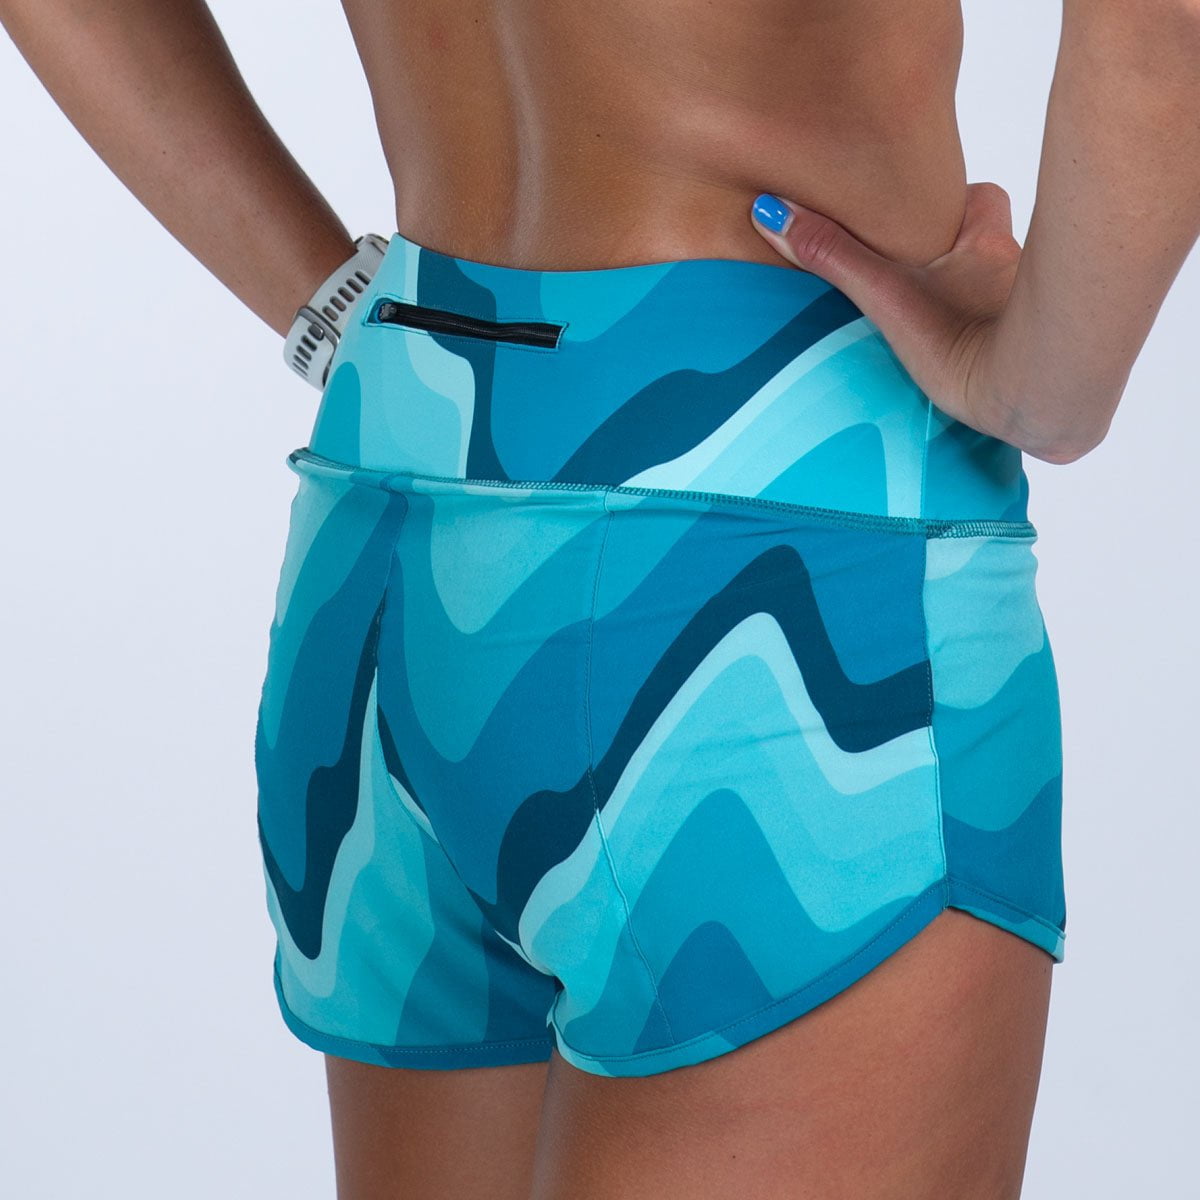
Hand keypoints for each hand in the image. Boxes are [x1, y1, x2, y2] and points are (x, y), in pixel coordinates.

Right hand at [749, 184, 1021, 444]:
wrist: (1034, 396)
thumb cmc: (967, 341)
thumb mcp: (886, 296)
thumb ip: (833, 258)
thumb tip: (772, 214)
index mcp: (985, 242)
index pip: (980, 199)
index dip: (954, 204)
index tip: (925, 216)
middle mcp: (1014, 270)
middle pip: (991, 242)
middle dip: (961, 251)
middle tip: (924, 269)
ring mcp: (1029, 313)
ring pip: (1001, 289)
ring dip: (975, 299)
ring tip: (940, 320)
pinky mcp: (1038, 355)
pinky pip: (1012, 333)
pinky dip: (993, 339)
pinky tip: (968, 361)